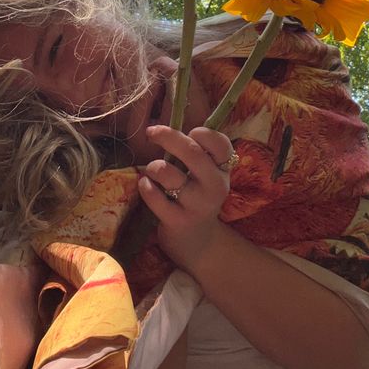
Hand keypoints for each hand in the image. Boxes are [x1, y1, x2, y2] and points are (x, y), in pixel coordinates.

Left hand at [138, 125, 235, 274]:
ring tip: (152, 170)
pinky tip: (145, 185)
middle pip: (192, 152)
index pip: (221, 144)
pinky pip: (154, 196)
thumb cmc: (196, 197)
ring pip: (168, 173)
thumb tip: (167, 126)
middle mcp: (214, 186)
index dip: (204, 133)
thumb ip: (197, 152)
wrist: (198, 242)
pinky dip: (145, 186)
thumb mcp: (206, 175)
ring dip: (154, 166)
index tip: (190, 132)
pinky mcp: (178, 221)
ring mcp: (197, 205)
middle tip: (151, 132)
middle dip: (168, 137)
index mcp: (223, 170)